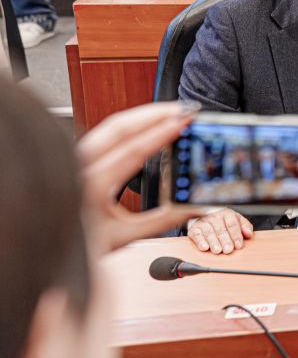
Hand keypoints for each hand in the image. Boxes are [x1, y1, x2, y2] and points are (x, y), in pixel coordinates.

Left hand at [78, 102, 201, 251]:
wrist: (46, 249)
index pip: (132, 150)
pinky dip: (129, 126)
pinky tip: (144, 125)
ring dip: (141, 116)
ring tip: (169, 112)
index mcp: (91, 187)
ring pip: (109, 126)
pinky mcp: (76, 159)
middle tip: (183, 108)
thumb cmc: (76, 246)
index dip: (161, 133)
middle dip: (153, 113)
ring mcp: (75, 160)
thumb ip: (161, 221)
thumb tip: (190, 208)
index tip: (182, 121)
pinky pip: (103, 134)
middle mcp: (79, 167)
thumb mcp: (123, 238)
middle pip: (118, 127)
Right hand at [187, 208, 252, 253]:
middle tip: (228, 250)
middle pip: (221, 229)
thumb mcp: (237, 222)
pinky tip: (205, 248)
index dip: (236, 235)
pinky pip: (196, 235)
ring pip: (209, 232)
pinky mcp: (194, 229)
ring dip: (213, 242)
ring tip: (218, 251)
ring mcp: (203, 222)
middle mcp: (215, 216)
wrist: (205, 218)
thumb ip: (245, 227)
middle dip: (225, 240)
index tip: (239, 245)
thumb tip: (249, 234)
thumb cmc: (225, 223)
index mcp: (227, 214)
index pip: (232, 224)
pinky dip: (200, 241)